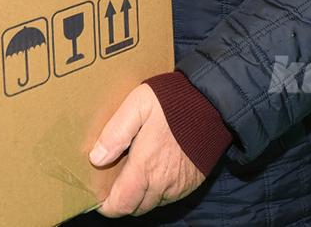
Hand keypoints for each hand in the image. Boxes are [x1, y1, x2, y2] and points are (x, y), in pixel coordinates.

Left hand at [90, 84, 205, 216]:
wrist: (213, 103)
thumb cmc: (173, 102)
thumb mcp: (137, 105)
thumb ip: (115, 133)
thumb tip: (96, 158)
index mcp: (146, 168)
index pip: (121, 204)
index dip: (107, 206)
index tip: (99, 195)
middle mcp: (163, 184)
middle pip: (136, 208)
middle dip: (122, 200)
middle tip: (114, 180)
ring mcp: (179, 185)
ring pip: (153, 202)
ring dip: (141, 195)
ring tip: (135, 172)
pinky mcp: (192, 182)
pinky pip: (170, 196)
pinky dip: (158, 190)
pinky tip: (156, 169)